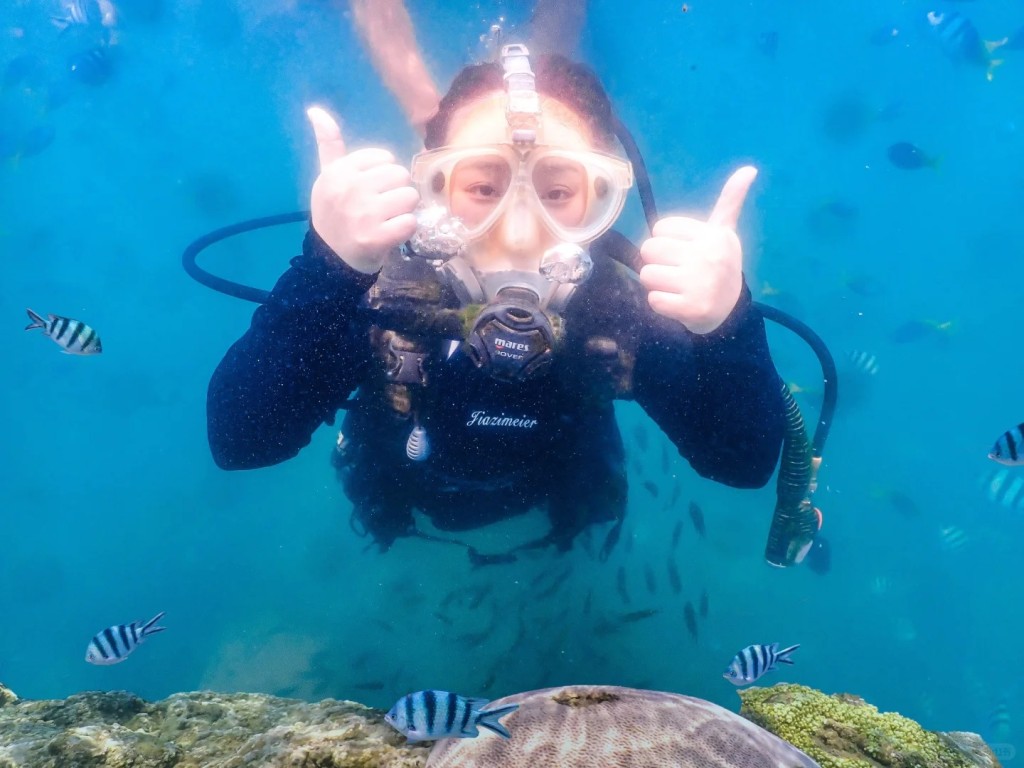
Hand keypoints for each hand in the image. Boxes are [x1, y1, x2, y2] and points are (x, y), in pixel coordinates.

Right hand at [306, 106, 419, 273]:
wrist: (331, 259)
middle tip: (381, 207)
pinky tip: (391, 233)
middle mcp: (349, 189)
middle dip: (396, 192)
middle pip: (400, 175)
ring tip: (387, 219)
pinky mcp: (376, 237)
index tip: (370, 190)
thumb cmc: (335, 213)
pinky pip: (411, 222)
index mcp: (338, 171)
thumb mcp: (327, 177)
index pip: (384, 158)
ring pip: (410, 197)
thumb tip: (316, 110)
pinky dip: (406, 229)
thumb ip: (329, 144)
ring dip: (404, 210)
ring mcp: (363, 214)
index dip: (384, 175)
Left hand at [638, 166, 756, 333]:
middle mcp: (709, 256)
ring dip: (656, 284)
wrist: (729, 311)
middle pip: (649, 249)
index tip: (684, 251)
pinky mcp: (691, 308)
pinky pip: (653, 300)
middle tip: (676, 271)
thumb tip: (749, 169)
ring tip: (677, 286)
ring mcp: (701, 283)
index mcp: (714, 235)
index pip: (660, 228)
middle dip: (657, 262)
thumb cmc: (719, 265)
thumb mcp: (725, 232)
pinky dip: (660, 304)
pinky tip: (678, 303)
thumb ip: (730, 201)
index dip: (666, 240)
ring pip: (647, 274)